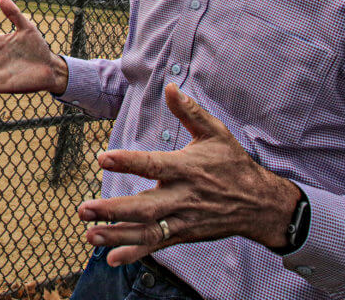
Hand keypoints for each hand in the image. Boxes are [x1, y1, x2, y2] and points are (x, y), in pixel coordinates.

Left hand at [79, 83, 300, 265]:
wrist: (260, 205)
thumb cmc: (233, 164)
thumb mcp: (216, 133)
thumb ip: (190, 111)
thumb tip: (170, 86)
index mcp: (187, 169)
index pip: (153, 165)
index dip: (128, 161)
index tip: (102, 157)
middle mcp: (183, 197)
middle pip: (145, 206)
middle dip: (113, 209)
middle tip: (84, 208)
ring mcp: (182, 220)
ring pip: (146, 231)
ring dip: (116, 235)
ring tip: (88, 234)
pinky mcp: (182, 234)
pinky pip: (156, 245)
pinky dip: (134, 253)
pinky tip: (111, 258)